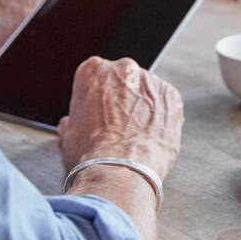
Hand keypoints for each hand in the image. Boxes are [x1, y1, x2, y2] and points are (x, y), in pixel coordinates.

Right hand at [58, 56, 182, 182]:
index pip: (96, 75)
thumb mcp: (69, 135)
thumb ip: (73, 120)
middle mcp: (123, 69)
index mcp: (93, 71)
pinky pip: (167, 104)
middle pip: (123, 80)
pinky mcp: (171, 97)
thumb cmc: (92, 154)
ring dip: (143, 108)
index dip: (98, 97)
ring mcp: (150, 81)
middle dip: (122, 99)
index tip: (100, 112)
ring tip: (137, 136)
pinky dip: (162, 118)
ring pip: (147, 92)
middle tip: (119, 125)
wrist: (120, 170)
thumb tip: (72, 124)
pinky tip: (151, 137)